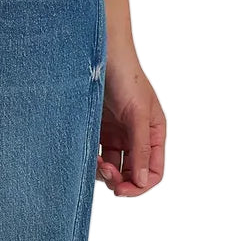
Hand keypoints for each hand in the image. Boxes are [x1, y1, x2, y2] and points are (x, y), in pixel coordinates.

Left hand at [95, 51, 164, 195]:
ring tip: (96, 161)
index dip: (140, 185)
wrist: (99, 51)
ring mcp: (116, 132)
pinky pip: (97, 151)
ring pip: (113, 165)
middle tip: (106, 174)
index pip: (153, 171)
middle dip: (120, 179)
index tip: (122, 190)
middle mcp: (135, 135)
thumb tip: (142, 181)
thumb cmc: (125, 75)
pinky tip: (88, 154)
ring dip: (105, 171)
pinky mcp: (98, 126)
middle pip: (132, 172)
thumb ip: (141, 147)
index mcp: (153, 132)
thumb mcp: (138, 112)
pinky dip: (93, 159)